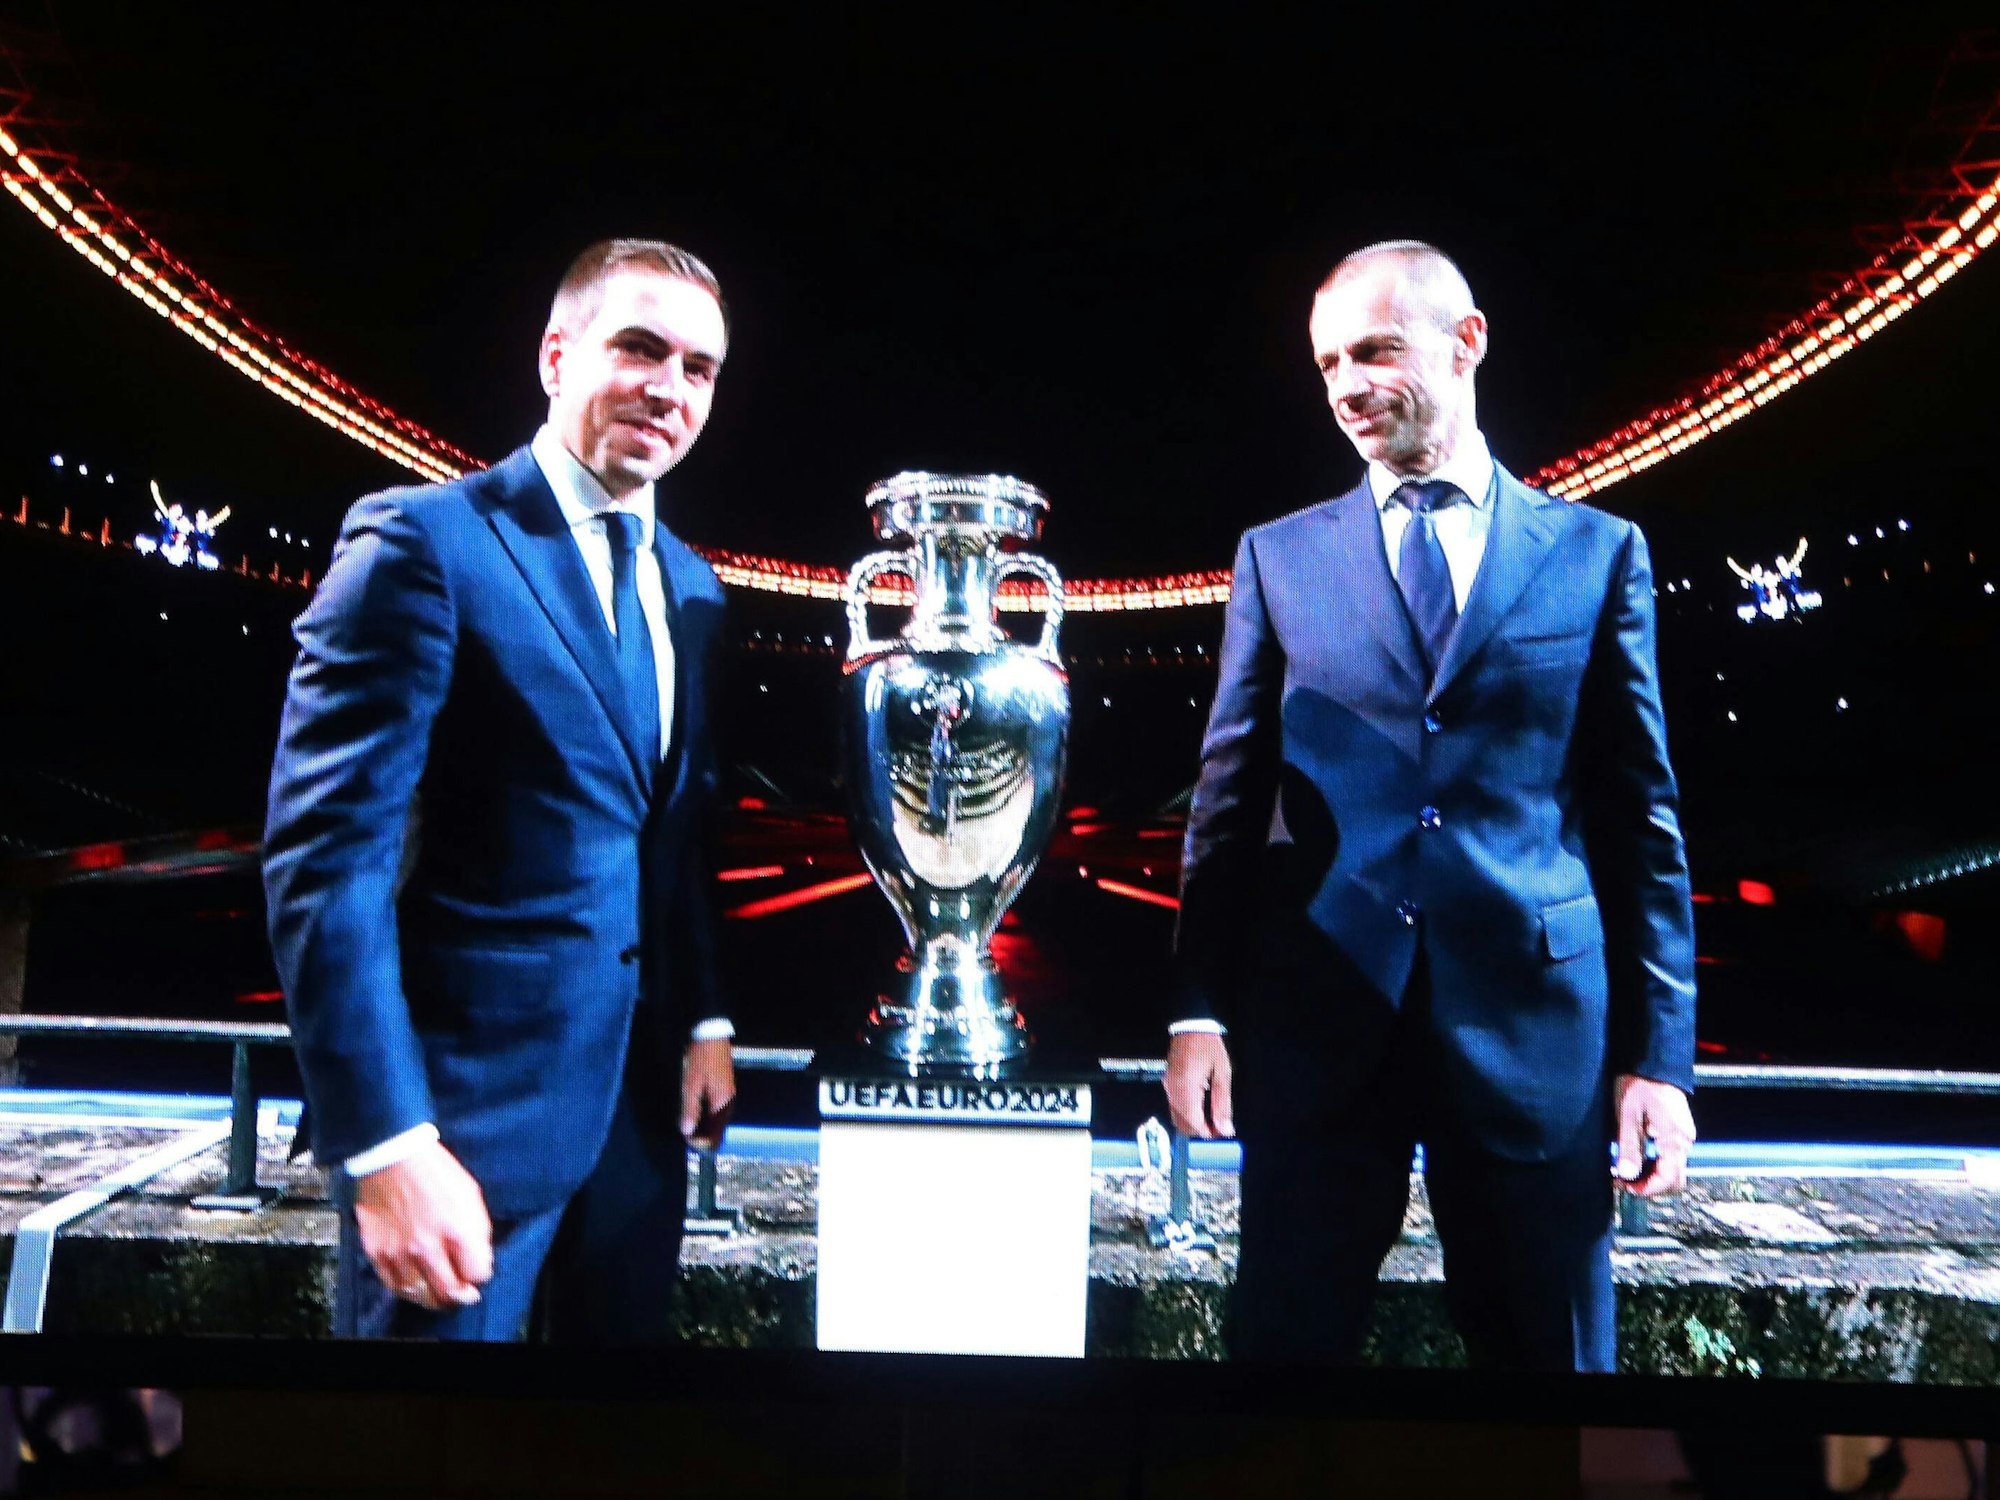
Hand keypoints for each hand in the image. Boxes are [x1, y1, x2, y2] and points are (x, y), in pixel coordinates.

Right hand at [352, 1139, 492, 1308]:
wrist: (393, 1157)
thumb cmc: (434, 1172)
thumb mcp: (471, 1196)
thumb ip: (477, 1234)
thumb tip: (478, 1261)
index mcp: (458, 1229)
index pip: (477, 1275)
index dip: (479, 1276)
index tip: (476, 1273)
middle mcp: (428, 1246)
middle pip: (449, 1293)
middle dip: (460, 1295)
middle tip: (462, 1293)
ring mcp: (401, 1252)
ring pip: (421, 1295)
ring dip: (434, 1296)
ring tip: (439, 1290)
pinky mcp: (378, 1252)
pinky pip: (394, 1285)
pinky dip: (407, 1289)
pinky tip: (415, 1282)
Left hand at [680, 1037, 735, 1148]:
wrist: (712, 1034)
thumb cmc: (700, 1059)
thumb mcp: (691, 1084)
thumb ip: (690, 1109)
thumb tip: (686, 1132)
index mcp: (721, 1104)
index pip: (715, 1135)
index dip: (700, 1143)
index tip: (685, 1139)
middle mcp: (728, 1102)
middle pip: (718, 1129)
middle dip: (702, 1135)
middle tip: (684, 1132)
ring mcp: (728, 1095)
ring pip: (718, 1120)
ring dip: (704, 1126)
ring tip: (687, 1122)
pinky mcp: (725, 1088)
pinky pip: (717, 1110)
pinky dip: (707, 1115)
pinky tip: (695, 1110)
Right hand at [1164, 1031, 1234, 1138]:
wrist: (1190, 1026)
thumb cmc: (1209, 1047)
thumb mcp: (1222, 1074)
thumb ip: (1222, 1103)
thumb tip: (1225, 1129)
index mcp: (1187, 1088)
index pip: (1194, 1123)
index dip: (1209, 1132)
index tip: (1224, 1130)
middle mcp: (1173, 1091)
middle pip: (1183, 1125)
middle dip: (1201, 1130)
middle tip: (1219, 1124)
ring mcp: (1168, 1088)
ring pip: (1177, 1118)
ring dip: (1194, 1123)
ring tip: (1212, 1116)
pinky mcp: (1167, 1084)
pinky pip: (1174, 1107)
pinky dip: (1187, 1113)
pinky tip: (1201, 1105)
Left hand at [1612, 1074, 1694, 1197]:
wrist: (1652, 1060)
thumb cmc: (1639, 1084)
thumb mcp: (1628, 1115)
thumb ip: (1629, 1146)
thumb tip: (1627, 1174)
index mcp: (1675, 1139)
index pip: (1668, 1179)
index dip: (1647, 1189)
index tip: (1625, 1187)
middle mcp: (1685, 1140)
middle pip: (1673, 1178)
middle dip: (1649, 1185)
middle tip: (1622, 1180)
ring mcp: (1683, 1135)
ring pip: (1671, 1168)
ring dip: (1650, 1174)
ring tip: (1625, 1168)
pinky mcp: (1678, 1130)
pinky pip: (1670, 1155)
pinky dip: (1654, 1162)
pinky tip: (1635, 1155)